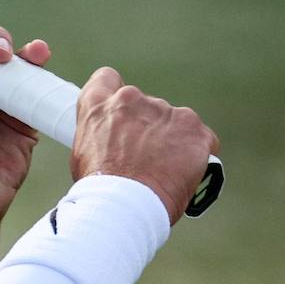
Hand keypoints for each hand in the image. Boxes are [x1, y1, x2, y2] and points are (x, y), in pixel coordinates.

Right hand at [72, 67, 220, 223]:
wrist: (125, 205)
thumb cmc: (99, 189)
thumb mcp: (83, 154)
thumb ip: (100, 135)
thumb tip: (110, 144)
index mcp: (100, 105)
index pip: (107, 79)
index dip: (114, 95)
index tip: (120, 113)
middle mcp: (133, 100)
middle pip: (146, 108)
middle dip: (148, 129)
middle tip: (144, 159)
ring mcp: (167, 113)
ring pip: (174, 124)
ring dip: (172, 141)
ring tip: (164, 172)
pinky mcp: (195, 130)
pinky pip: (201, 140)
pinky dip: (196, 154)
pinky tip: (184, 174)